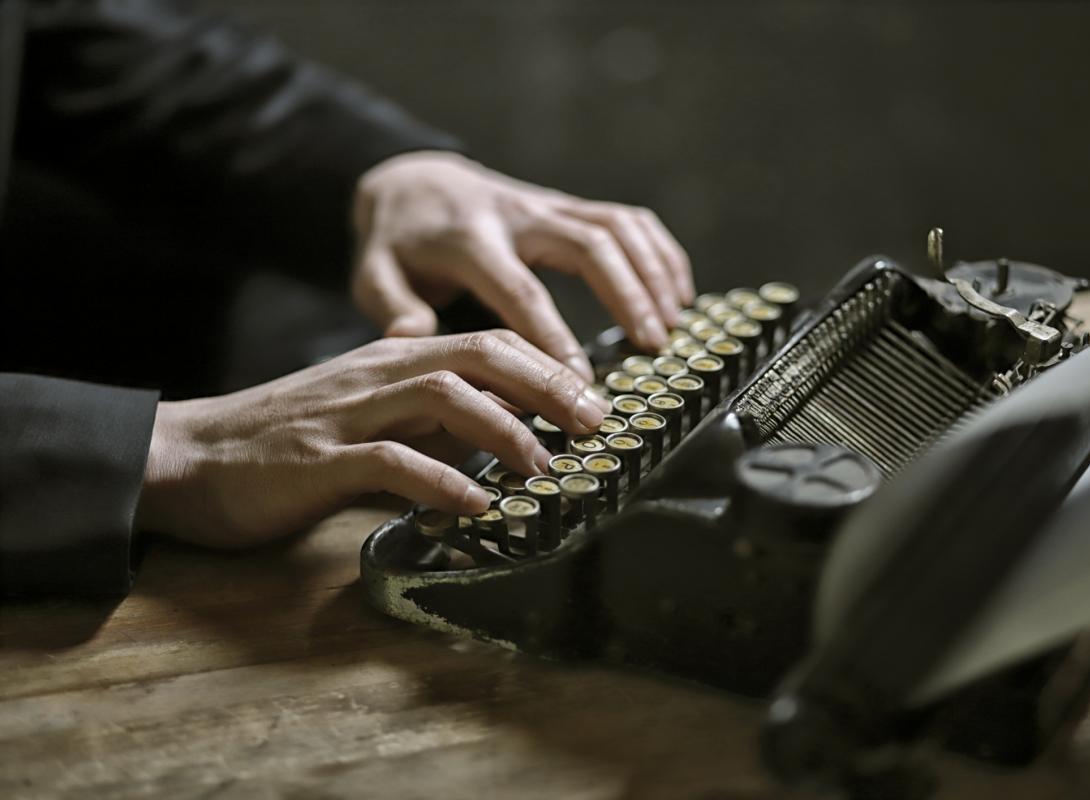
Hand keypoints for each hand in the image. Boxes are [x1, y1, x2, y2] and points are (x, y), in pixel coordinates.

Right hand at [134, 331, 608, 547]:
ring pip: (444, 396)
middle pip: (480, 354)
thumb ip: (432, 424)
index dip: (548, 367)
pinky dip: (443, 483)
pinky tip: (478, 508)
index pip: (487, 343)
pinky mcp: (319, 458)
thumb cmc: (289, 443)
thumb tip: (506, 438)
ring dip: (507, 431)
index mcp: (395, 360)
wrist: (189, 456)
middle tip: (597, 423)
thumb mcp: (373, 421)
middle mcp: (379, 373)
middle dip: (548, 384)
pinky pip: (392, 462)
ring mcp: (349, 413)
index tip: (596, 401)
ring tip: (546, 468)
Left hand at [351, 151, 694, 380]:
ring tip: (674, 325)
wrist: (413, 184)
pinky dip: (660, 251)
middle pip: (587, 245)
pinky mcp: (568, 205)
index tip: (578, 382)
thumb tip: (416, 341)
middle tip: (653, 346)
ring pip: (615, 225)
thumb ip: (392, 309)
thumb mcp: (373, 276)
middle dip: (626, 295)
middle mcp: (516, 214)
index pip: (520, 289)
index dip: (553, 337)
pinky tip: (680, 293)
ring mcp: (547, 205)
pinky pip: (626, 218)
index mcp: (468, 239)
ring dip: (652, 272)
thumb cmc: (398, 246)